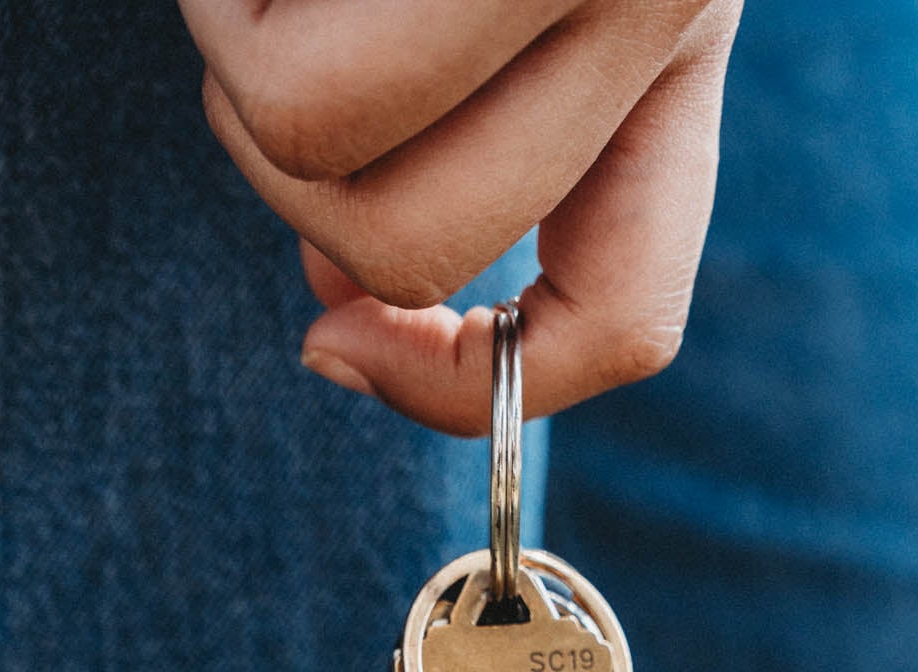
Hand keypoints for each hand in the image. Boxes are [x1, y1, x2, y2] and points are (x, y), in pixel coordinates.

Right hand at [179, 0, 741, 432]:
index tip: (336, 343)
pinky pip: (247, 22)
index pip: (625, 321)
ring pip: (313, 133)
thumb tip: (339, 310)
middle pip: (417, 241)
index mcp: (684, 23)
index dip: (463, 388)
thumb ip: (469, 154)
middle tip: (265, 52)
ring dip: (234, 61)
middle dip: (299, 189)